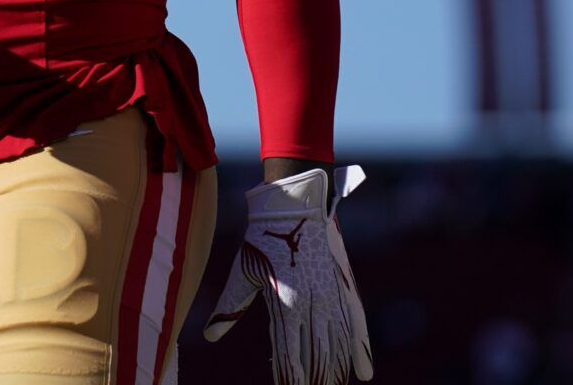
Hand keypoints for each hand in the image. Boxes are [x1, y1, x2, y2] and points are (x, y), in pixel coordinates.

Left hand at [204, 165, 372, 383]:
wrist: (295, 205)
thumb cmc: (262, 238)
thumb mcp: (243, 273)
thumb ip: (229, 308)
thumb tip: (209, 336)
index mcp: (286, 304)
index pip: (288, 354)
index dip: (289, 378)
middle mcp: (312, 305)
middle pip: (316, 356)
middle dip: (315, 380)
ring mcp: (331, 297)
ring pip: (337, 346)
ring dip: (335, 371)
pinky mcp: (343, 288)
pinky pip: (355, 326)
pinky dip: (359, 350)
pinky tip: (363, 372)